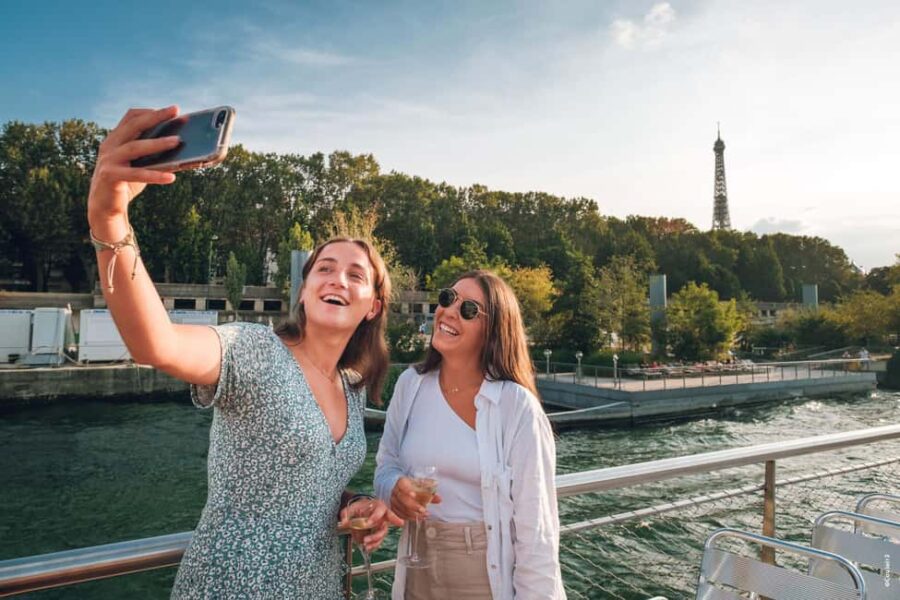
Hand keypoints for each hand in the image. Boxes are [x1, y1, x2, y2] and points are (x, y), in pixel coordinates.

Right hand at [88, 106, 181, 227]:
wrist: (104, 207)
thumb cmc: (126, 183)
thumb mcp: (140, 165)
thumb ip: (154, 155)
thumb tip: (183, 149)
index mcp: (115, 139)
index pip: (131, 117)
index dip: (151, 112)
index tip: (172, 111)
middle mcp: (109, 146)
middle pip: (134, 126)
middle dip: (156, 117)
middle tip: (176, 111)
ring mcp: (108, 160)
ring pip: (135, 147)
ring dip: (157, 143)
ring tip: (177, 141)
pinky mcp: (110, 176)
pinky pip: (136, 174)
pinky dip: (155, 175)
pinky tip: (171, 178)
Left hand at [338, 498, 402, 552]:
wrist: (366, 509)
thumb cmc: (363, 506)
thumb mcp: (354, 506)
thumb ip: (347, 512)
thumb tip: (343, 522)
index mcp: (379, 507)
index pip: (380, 511)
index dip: (375, 517)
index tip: (367, 523)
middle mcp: (383, 517)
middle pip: (383, 527)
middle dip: (375, 536)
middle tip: (365, 539)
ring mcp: (382, 526)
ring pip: (382, 536)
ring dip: (374, 543)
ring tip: (365, 546)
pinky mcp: (380, 533)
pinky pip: (379, 541)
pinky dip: (373, 546)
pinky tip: (367, 548)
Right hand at [389, 477, 442, 520]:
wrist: (397, 486)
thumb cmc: (410, 485)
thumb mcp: (419, 484)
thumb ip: (429, 491)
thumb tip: (439, 499)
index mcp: (402, 482)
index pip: (403, 485)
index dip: (407, 490)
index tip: (413, 494)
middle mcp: (396, 491)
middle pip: (402, 499)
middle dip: (413, 506)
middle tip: (423, 510)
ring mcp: (393, 500)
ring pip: (401, 508)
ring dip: (412, 514)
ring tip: (424, 515)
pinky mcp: (393, 508)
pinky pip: (399, 514)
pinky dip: (408, 517)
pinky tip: (416, 519)